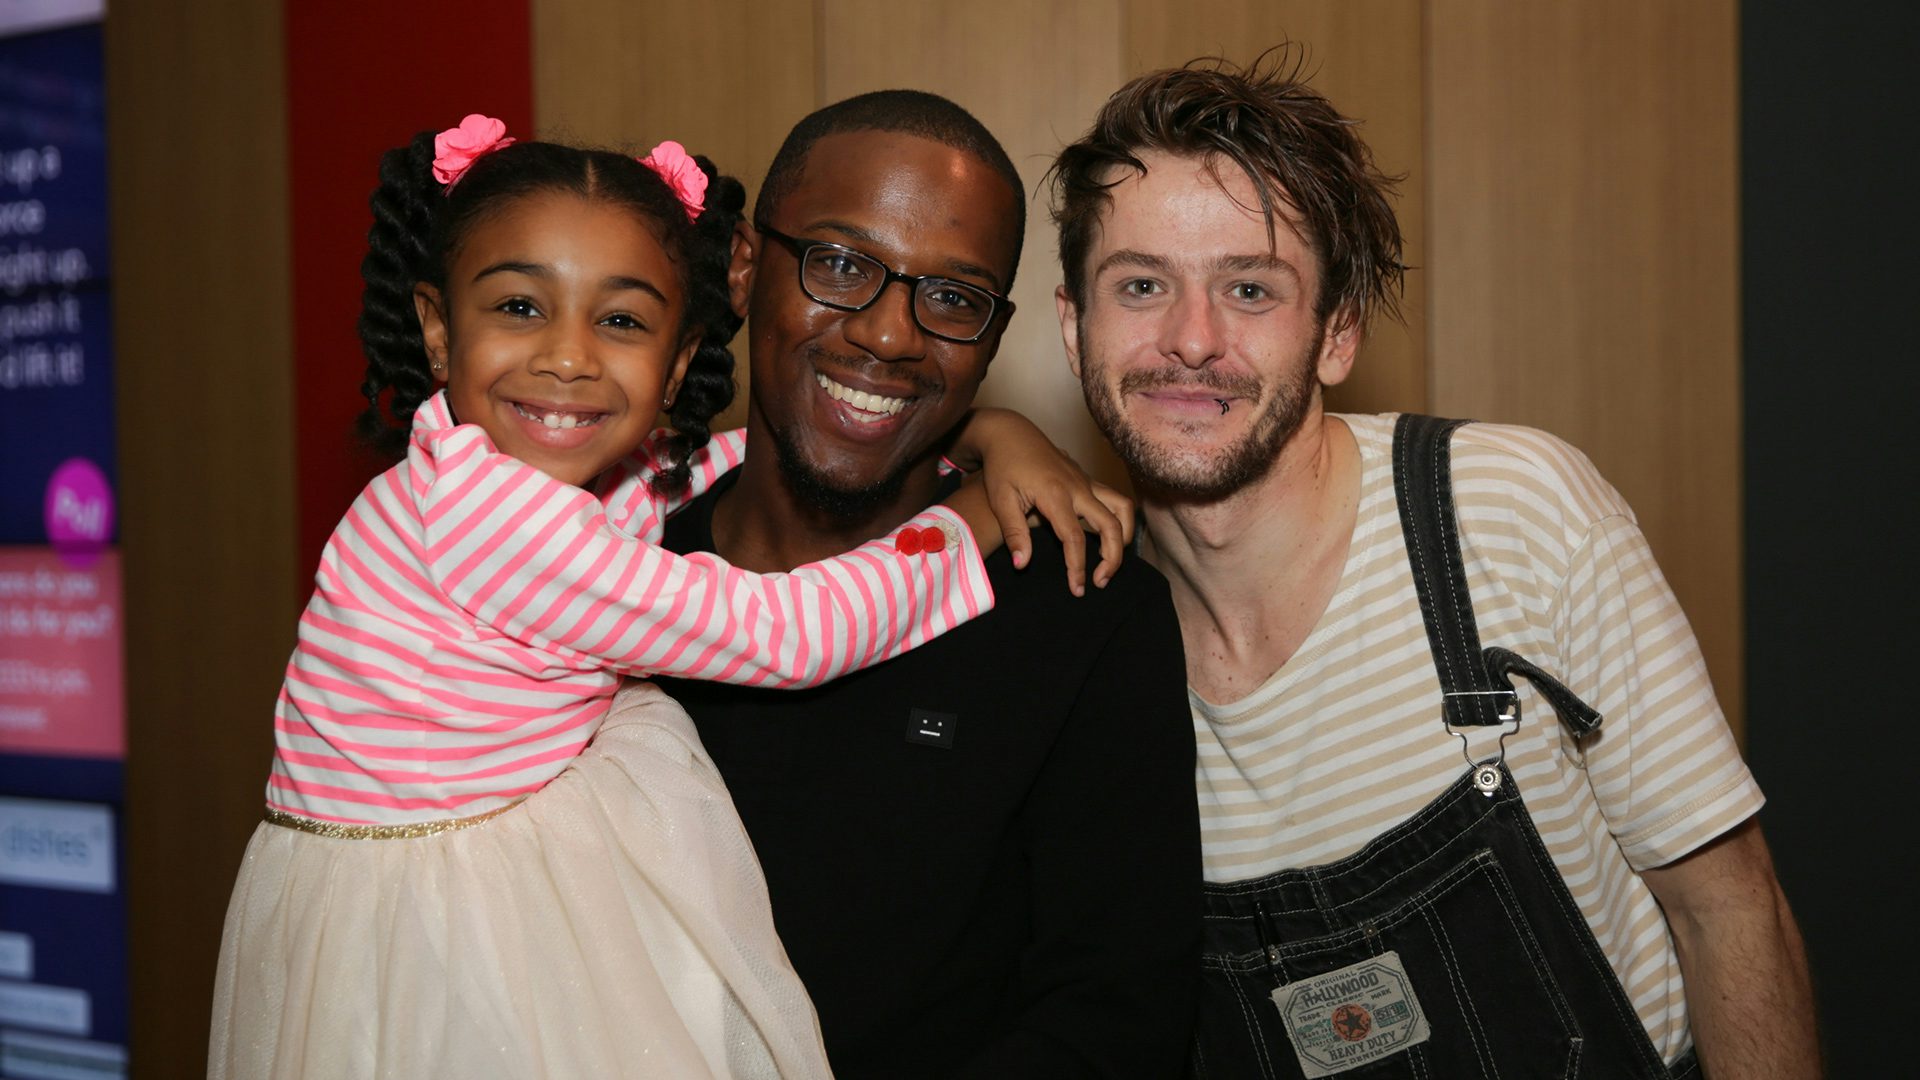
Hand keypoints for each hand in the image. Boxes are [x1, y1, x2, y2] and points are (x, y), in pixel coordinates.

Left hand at [949, 408, 1131, 595]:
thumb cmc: (1002, 467)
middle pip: (1112, 525)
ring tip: (1108, 560)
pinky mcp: (1087, 479)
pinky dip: (1117, 521)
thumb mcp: (1001, 500)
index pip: (1075, 538)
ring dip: (1123, 536)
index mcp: (1056, 494)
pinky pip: (1114, 500)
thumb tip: (1022, 565)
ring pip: (1123, 508)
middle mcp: (1078, 487)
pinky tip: (1103, 538)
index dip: (1078, 567)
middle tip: (1100, 582)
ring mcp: (1086, 481)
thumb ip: (1014, 534)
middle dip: (1113, 557)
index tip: (1077, 589)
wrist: (1010, 433)